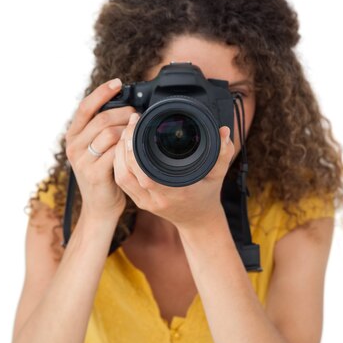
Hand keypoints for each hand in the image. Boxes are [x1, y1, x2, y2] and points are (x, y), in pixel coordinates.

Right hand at [65, 78, 137, 222]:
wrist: (100, 208)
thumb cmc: (104, 175)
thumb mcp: (97, 150)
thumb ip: (102, 130)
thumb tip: (124, 106)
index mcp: (73, 136)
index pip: (85, 107)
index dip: (102, 92)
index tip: (118, 83)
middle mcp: (73, 146)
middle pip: (101, 118)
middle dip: (123, 113)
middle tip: (137, 116)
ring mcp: (82, 161)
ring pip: (109, 133)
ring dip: (127, 130)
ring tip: (137, 132)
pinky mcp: (94, 174)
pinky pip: (115, 153)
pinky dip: (127, 147)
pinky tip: (135, 148)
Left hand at [113, 112, 237, 228]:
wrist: (198, 220)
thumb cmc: (207, 194)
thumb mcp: (218, 174)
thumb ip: (223, 152)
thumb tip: (224, 131)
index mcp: (176, 191)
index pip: (146, 171)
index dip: (135, 148)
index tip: (138, 124)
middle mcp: (157, 198)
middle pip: (128, 171)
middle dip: (124, 144)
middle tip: (131, 123)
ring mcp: (146, 202)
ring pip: (121, 176)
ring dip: (118, 153)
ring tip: (125, 132)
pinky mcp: (139, 202)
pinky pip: (122, 181)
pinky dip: (118, 163)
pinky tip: (122, 148)